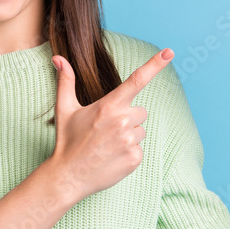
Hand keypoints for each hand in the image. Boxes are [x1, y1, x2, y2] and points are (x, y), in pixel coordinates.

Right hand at [48, 48, 173, 201]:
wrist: (68, 176)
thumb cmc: (67, 140)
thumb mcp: (65, 108)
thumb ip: (65, 81)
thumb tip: (58, 58)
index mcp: (109, 105)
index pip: (137, 80)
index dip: (155, 64)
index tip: (170, 52)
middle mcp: (122, 121)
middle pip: (141, 112)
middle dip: (128, 118)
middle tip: (106, 130)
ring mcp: (130, 141)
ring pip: (140, 131)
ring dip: (129, 135)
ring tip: (107, 145)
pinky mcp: (135, 158)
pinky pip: (139, 148)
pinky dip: (128, 152)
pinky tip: (112, 157)